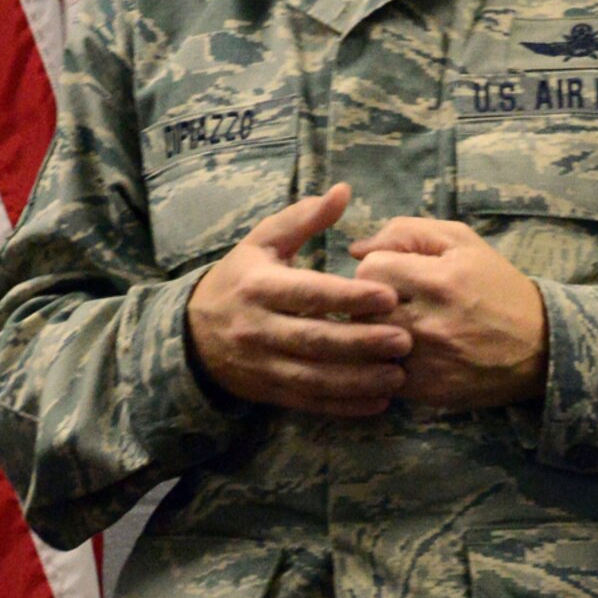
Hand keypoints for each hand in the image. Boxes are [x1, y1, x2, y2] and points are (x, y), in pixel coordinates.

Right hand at [187, 184, 411, 416]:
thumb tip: (343, 191)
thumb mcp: (263, 242)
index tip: (389, 295)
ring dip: (359, 380)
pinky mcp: (269, 391)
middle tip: (405, 340)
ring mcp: (263, 364)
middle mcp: (259, 328)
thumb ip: (304, 218)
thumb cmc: (240, 278)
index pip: (308, 293)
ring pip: (315, 377)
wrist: (192, 334)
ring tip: (399, 375)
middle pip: (315, 339)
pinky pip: (310, 402)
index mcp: (260, 286)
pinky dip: (344, 405)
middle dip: (362, 342)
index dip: (349, 296)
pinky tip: (378, 401)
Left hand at [349, 218, 547, 409]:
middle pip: (361, 307)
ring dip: (374, 333)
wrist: (540, 346)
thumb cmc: (497, 285)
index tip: (394, 275)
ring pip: (367, 343)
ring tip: (396, 328)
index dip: (376, 268)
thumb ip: (406, 233)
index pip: (369, 268)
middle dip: (370, 302)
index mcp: (438, 280)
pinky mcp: (427, 390)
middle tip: (392, 303)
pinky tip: (406, 354)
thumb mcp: (462, 242)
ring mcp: (427, 360)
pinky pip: (381, 373)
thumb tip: (357, 248)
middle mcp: (429, 322)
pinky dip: (386, 363)